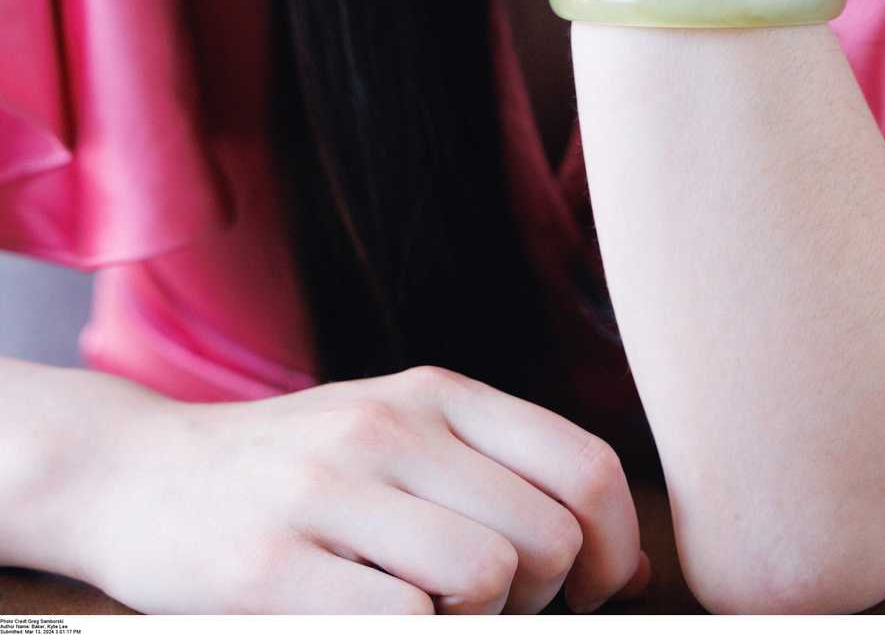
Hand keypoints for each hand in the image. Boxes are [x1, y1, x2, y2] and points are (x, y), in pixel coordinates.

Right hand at [81, 363, 650, 614]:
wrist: (137, 475)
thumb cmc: (293, 473)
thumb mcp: (401, 441)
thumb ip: (504, 481)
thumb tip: (628, 567)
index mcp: (436, 393)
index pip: (584, 466)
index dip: (612, 549)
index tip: (589, 591)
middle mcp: (390, 427)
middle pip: (546, 535)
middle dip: (541, 598)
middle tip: (491, 608)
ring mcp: (329, 492)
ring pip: (485, 574)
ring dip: (474, 620)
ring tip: (427, 612)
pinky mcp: (271, 568)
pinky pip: (402, 619)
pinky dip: (409, 633)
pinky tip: (370, 618)